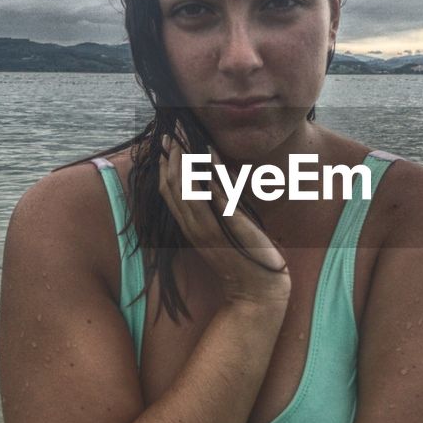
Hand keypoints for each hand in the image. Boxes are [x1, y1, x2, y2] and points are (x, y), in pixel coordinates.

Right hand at [158, 136, 290, 305]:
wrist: (259, 291)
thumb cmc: (244, 261)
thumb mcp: (223, 233)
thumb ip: (215, 210)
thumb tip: (215, 180)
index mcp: (191, 228)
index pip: (168, 192)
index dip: (163, 166)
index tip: (165, 143)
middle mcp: (195, 227)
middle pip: (173, 186)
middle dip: (170, 156)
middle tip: (171, 131)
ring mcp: (210, 228)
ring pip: (187, 189)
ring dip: (184, 160)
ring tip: (183, 136)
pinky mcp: (230, 227)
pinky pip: (216, 195)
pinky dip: (212, 172)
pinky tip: (211, 153)